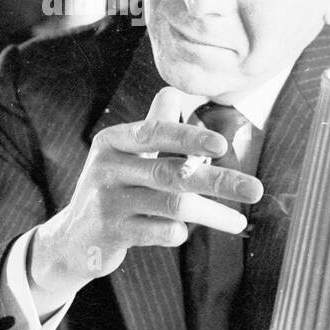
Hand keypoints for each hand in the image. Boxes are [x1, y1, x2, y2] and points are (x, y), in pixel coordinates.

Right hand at [29, 87, 262, 305]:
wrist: (74, 238)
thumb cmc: (112, 188)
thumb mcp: (125, 154)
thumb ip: (152, 126)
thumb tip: (174, 91)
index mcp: (113, 141)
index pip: (155, 132)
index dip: (189, 137)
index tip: (222, 143)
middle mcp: (107, 168)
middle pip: (172, 172)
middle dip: (219, 180)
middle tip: (255, 189)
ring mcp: (107, 203)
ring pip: (172, 206)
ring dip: (212, 213)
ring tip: (238, 221)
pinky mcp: (112, 234)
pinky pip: (159, 232)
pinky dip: (179, 231)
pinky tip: (184, 232)